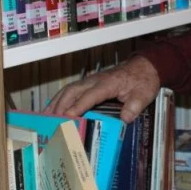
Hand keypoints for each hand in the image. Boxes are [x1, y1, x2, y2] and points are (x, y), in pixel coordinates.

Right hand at [45, 55, 160, 122]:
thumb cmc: (143, 80)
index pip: (90, 95)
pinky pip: (71, 91)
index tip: (68, 116)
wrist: (144, 67)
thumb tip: (125, 118)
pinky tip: (53, 110)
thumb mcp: (144, 94)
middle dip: (61, 106)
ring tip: (46, 117)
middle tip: (52, 122)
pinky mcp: (89, 84)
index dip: (78, 106)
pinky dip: (60, 99)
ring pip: (69, 90)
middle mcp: (95, 81)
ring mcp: (90, 81)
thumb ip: (135, 106)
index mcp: (108, 83)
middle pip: (73, 91)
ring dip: (57, 103)